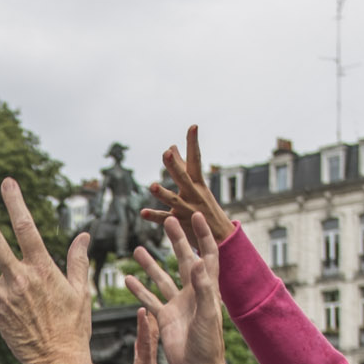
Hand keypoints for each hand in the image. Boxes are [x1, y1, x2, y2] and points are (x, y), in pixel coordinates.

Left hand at [0, 179, 93, 363]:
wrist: (59, 361)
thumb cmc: (74, 327)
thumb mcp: (81, 291)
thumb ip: (78, 261)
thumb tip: (83, 236)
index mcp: (42, 269)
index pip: (26, 227)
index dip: (15, 202)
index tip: (7, 183)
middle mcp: (19, 279)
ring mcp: (3, 297)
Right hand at [98, 308, 188, 363]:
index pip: (144, 342)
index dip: (143, 326)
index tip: (142, 309)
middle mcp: (148, 363)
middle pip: (149, 336)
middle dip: (147, 319)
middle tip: (147, 302)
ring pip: (149, 341)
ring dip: (147, 326)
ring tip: (147, 311)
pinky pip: (146, 349)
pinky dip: (145, 337)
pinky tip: (143, 333)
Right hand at [126, 214, 225, 363]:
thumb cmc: (208, 344)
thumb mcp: (207, 313)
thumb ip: (203, 287)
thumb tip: (197, 260)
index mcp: (207, 288)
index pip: (207, 254)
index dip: (203, 235)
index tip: (195, 216)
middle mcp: (193, 293)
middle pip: (184, 259)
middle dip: (176, 240)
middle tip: (167, 221)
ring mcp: (178, 305)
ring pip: (162, 279)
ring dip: (151, 265)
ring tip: (137, 250)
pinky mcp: (166, 318)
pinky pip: (150, 300)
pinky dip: (139, 290)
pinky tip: (127, 280)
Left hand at [140, 126, 235, 242]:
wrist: (220, 237)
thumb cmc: (206, 207)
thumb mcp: (198, 185)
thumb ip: (182, 166)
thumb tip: (171, 146)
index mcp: (198, 183)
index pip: (195, 160)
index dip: (193, 143)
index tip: (193, 126)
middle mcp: (193, 194)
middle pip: (183, 177)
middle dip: (175, 165)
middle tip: (166, 152)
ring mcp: (186, 209)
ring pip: (173, 200)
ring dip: (163, 193)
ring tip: (152, 186)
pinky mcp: (178, 224)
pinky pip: (164, 219)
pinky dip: (154, 215)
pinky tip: (143, 212)